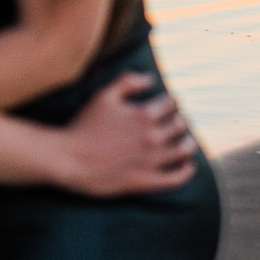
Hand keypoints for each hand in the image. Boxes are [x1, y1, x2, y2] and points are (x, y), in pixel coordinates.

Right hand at [57, 71, 196, 197]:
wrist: (71, 159)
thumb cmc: (84, 125)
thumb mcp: (103, 95)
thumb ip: (128, 81)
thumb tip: (151, 78)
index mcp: (144, 115)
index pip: (170, 104)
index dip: (171, 102)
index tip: (171, 103)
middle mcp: (152, 137)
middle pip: (179, 126)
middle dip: (180, 121)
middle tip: (180, 122)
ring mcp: (150, 161)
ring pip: (182, 150)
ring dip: (188, 143)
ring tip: (187, 142)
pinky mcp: (145, 181)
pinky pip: (174, 179)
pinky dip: (185, 172)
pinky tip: (188, 167)